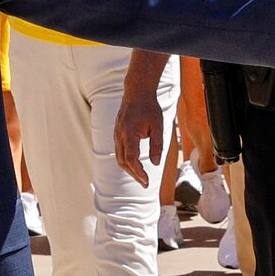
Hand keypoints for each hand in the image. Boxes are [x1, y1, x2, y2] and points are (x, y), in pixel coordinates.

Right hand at [114, 63, 168, 184]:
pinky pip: (119, 151)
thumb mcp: (158, 126)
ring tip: (140, 176)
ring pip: (119, 157)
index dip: (138, 172)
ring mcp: (116, 135)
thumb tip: (156, 163)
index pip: (131, 159)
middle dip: (134, 174)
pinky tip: (135, 164)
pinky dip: (126, 160)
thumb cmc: (149, 107)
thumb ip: (157, 145)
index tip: (146, 181)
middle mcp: (119, 136)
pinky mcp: (117, 134)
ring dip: (129, 169)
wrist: (136, 92)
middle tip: (145, 183)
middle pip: (123, 162)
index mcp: (129, 134)